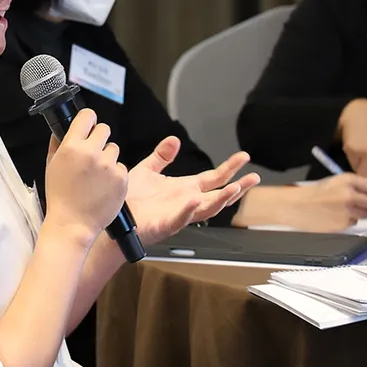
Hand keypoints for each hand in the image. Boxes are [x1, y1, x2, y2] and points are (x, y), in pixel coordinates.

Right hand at [43, 109, 127, 241]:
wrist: (73, 224)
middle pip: (104, 129)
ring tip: (97, 175)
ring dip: (107, 157)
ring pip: (114, 149)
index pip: (87, 116)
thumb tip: (61, 130)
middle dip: (99, 139)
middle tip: (93, 154)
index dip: (88, 120)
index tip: (89, 125)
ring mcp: (108, 165)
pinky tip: (104, 186)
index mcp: (71, 147)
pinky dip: (115, 174)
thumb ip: (57, 144)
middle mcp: (91, 153)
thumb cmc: (60, 197)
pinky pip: (121, 167)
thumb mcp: (51, 167)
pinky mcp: (121, 178)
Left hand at [124, 136, 259, 245]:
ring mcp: (178, 215)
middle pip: (219, 195)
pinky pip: (179, 219)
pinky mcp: (164, 226)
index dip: (230, 168)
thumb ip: (162, 156)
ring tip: (235, 189)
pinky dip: (188, 211)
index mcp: (185, 189)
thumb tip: (175, 140)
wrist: (112, 217)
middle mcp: (186, 202)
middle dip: (238, 187)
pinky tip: (195, 200)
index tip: (244, 157)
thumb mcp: (147, 170)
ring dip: (221, 200)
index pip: (214, 178)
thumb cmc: (129, 199)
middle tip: (253, 178)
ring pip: (206, 210)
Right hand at [234, 174, 366, 231]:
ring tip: (342, 211)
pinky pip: (353, 223)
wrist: (295, 206)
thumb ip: (353, 185)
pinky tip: (335, 217)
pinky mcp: (343, 224)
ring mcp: (348, 211)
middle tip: (355, 204)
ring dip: (357, 213)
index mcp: (348, 180)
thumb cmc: (313, 192)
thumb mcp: (334, 181)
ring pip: (364, 215)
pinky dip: (347, 221)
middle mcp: (351, 195)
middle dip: (366, 204)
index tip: (366, 193)